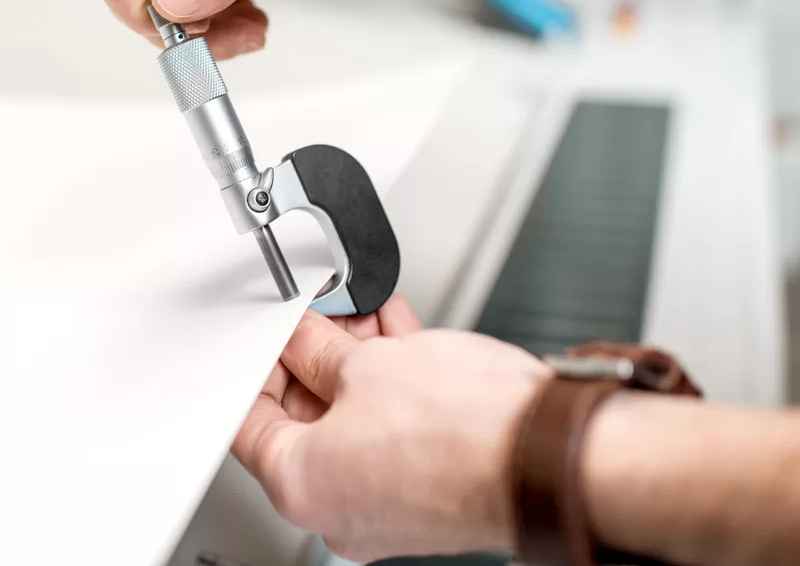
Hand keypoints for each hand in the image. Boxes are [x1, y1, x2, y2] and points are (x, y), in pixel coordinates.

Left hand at [232, 296, 549, 561]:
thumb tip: (303, 337)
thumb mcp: (369, 365)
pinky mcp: (426, 482)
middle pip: (307, 414)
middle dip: (316, 353)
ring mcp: (386, 497)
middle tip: (324, 312)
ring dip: (359, 358)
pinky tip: (398, 332)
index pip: (250, 420)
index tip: (272, 336)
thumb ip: (320, 348)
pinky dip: (392, 378)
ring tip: (366, 311)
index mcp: (303, 486)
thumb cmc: (464, 431)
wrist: (546, 450)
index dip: (259, 364)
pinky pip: (393, 423)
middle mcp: (340, 504)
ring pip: (355, 414)